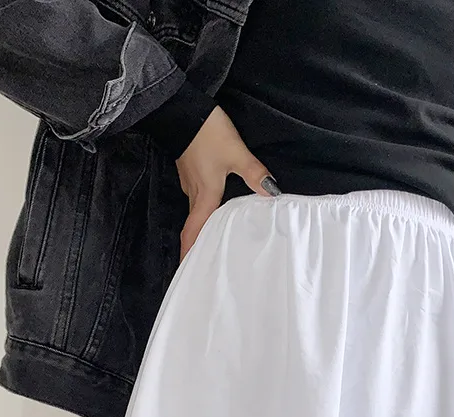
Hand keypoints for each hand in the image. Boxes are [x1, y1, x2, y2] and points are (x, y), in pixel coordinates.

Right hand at [174, 105, 278, 260]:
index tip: (188, 270)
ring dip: (202, 227)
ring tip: (213, 239)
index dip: (190, 252)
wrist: (181, 108)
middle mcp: (194, 193)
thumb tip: (272, 194)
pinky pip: (197, 197)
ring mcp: (190, 182)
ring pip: (196, 211)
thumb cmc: (207, 133)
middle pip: (195, 225)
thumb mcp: (236, 153)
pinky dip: (203, 209)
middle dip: (198, 244)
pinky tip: (214, 209)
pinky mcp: (190, 170)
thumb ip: (254, 174)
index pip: (194, 231)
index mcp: (205, 195)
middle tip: (206, 260)